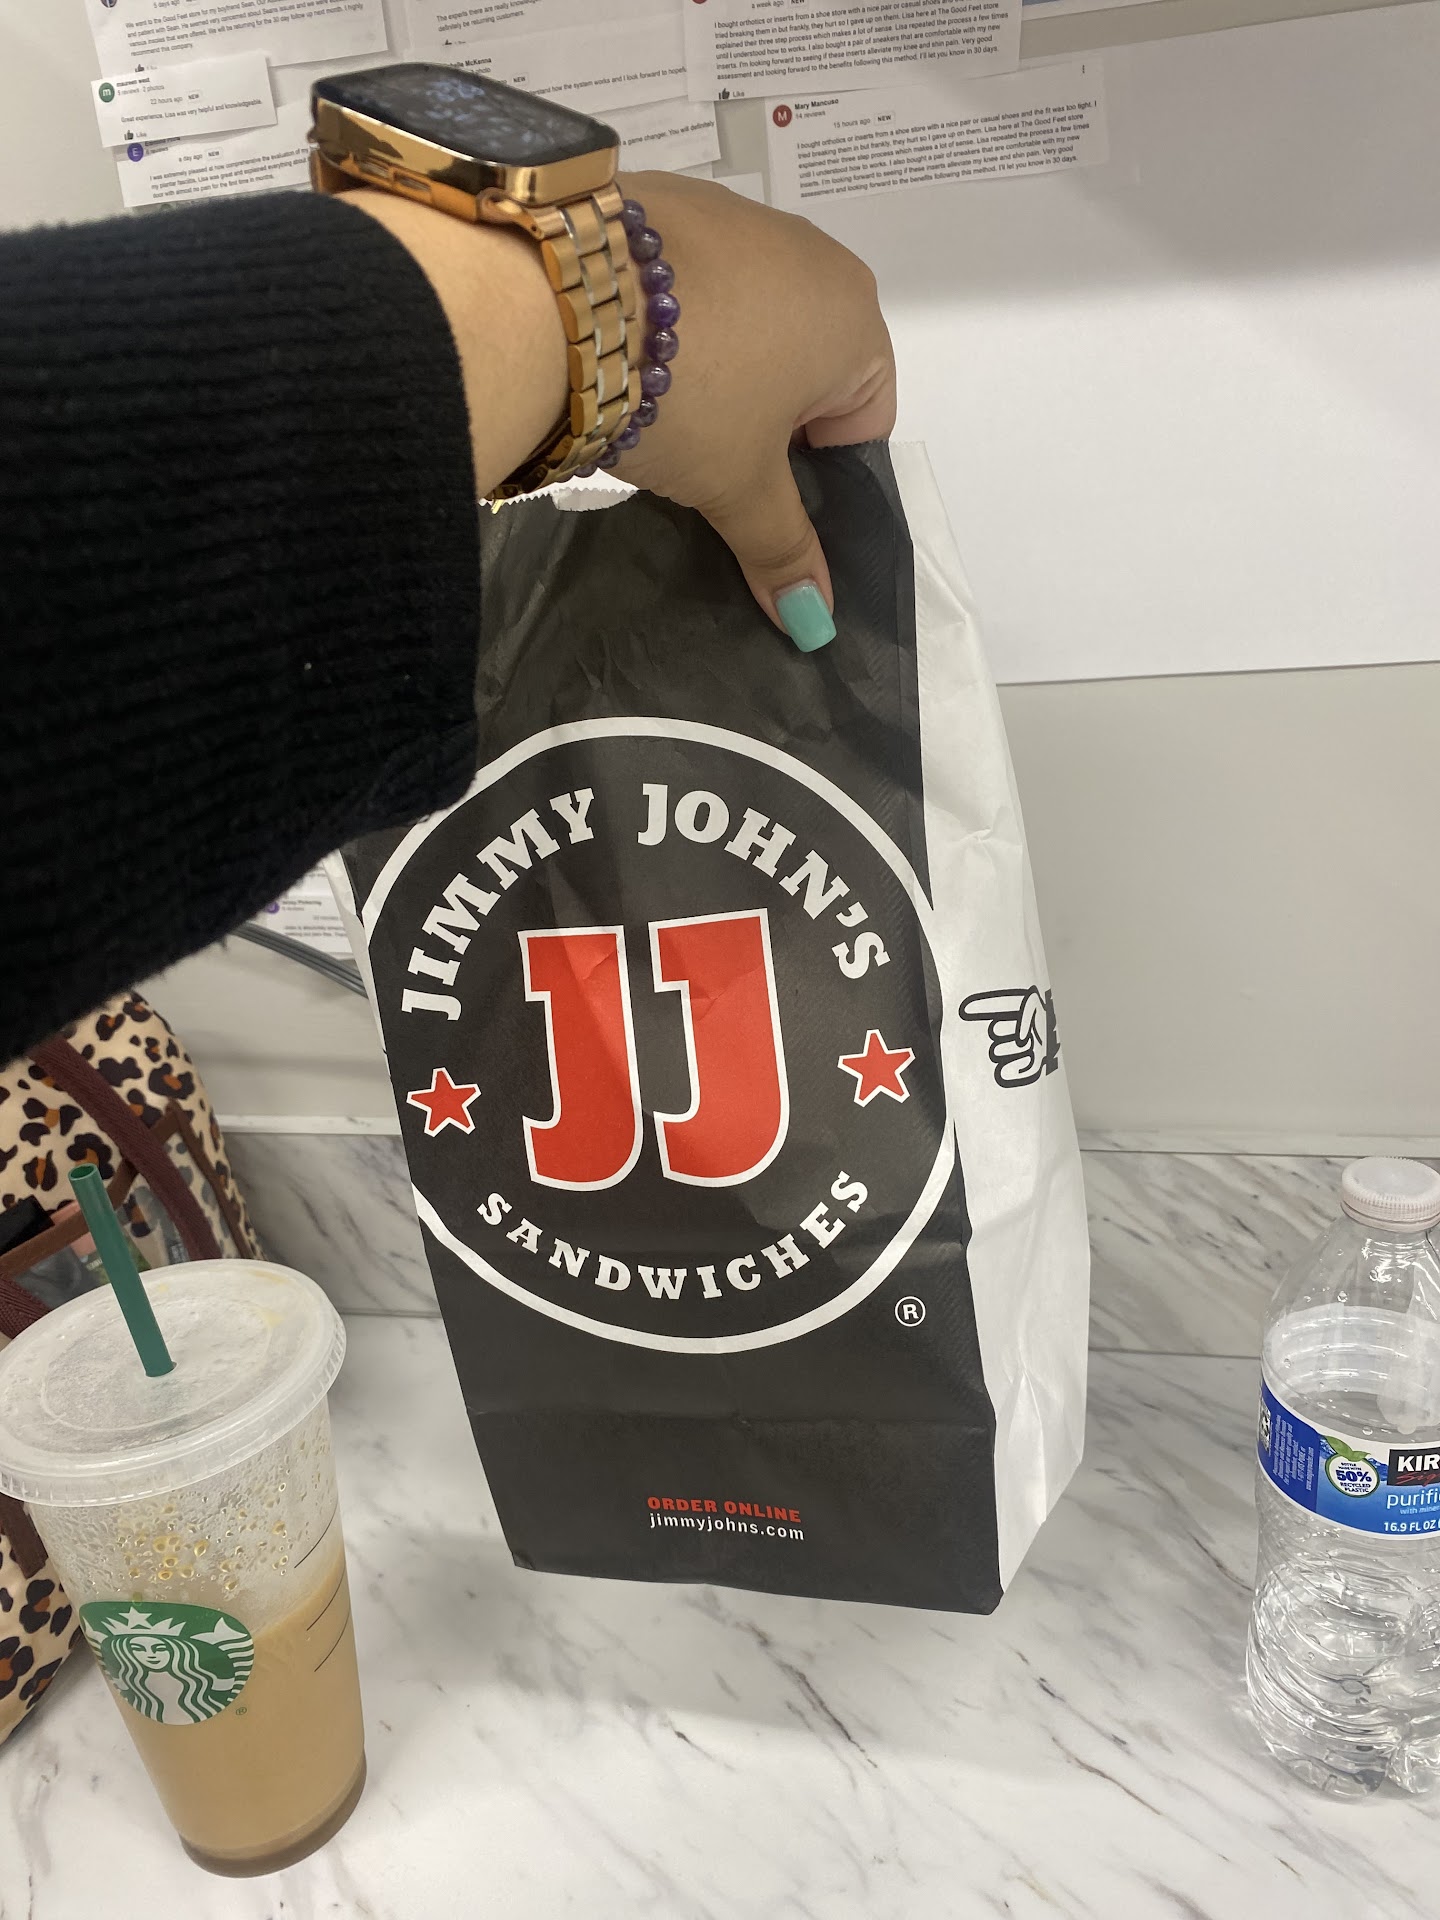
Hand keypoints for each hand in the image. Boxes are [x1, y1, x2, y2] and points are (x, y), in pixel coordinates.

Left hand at [346, 173, 894, 643]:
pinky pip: (692, 287)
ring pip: (748, 326)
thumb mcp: (737, 486)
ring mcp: (738, 218)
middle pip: (806, 371)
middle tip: (710, 468)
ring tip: (661, 417)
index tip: (761, 501)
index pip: (862, 423)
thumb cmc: (688, 394)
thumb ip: (783, 549)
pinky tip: (629, 360)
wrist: (559, 298)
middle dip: (766, 427)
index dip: (817, 480)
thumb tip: (815, 623)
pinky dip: (673, 327)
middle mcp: (812, 254)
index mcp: (855, 318)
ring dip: (719, 377)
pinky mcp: (668, 204)